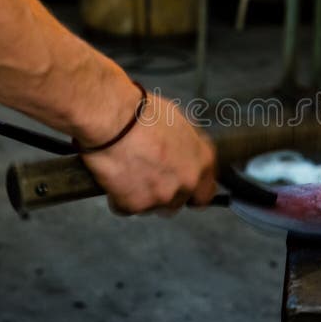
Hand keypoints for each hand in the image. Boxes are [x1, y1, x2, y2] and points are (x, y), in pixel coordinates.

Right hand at [80, 91, 215, 214]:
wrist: (113, 121)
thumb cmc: (143, 114)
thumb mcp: (180, 121)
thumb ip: (188, 145)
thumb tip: (186, 151)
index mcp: (202, 162)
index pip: (207, 191)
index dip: (193, 191)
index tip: (183, 189)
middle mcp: (187, 182)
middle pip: (178, 202)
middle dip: (164, 194)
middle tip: (147, 177)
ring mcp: (162, 196)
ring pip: (153, 207)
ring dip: (142, 196)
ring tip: (128, 173)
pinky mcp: (135, 205)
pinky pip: (125, 207)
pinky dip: (117, 197)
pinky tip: (113, 177)